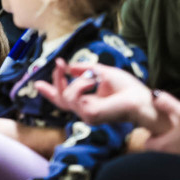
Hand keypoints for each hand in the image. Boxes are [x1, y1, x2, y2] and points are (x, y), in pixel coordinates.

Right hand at [36, 60, 157, 129]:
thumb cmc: (127, 88)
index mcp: (88, 102)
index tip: (38, 83)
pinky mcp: (89, 115)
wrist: (141, 98)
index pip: (64, 99)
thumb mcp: (102, 72)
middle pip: (60, 99)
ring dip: (73, 82)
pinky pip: (73, 97)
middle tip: (59, 64)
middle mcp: (85, 110)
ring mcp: (86, 115)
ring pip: (65, 96)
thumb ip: (85, 70)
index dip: (51, 91)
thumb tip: (70, 67)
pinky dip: (80, 85)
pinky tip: (91, 81)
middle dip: (55, 81)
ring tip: (90, 77)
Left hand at [144, 91, 179, 160]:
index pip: (147, 143)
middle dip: (162, 140)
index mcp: (164, 146)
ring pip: (172, 154)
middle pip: (159, 149)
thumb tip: (154, 95)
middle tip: (169, 129)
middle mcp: (170, 157)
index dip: (149, 135)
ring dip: (175, 145)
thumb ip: (168, 104)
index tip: (155, 127)